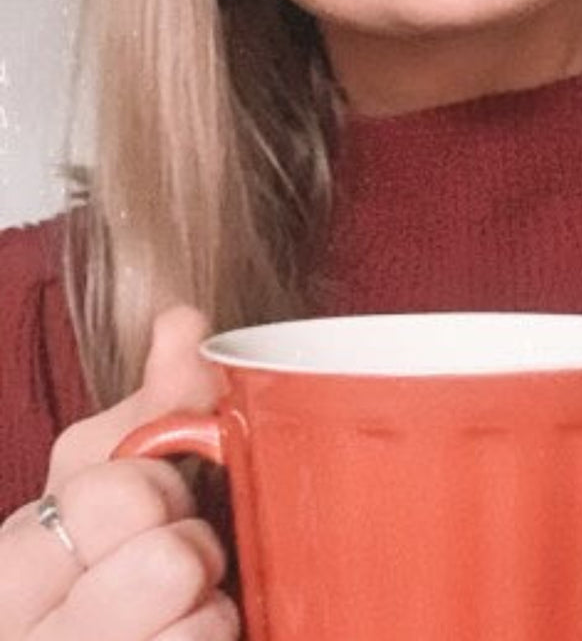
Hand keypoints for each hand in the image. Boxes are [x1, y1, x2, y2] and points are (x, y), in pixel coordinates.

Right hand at [0, 306, 238, 639]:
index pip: (111, 498)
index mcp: (5, 575)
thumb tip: (182, 322)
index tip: (151, 506)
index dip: (154, 489)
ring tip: (178, 618)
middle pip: (165, 562)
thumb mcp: (97, 487)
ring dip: (210, 611)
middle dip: (189, 547)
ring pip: (200, 625)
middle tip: (172, 563)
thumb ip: (145, 407)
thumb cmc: (94, 577)